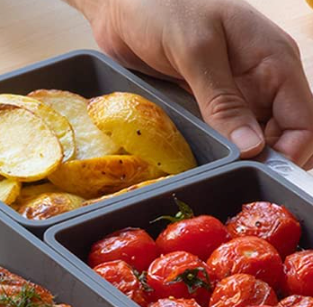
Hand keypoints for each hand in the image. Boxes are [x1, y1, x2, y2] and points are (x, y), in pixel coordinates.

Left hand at [66, 0, 312, 166]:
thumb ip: (223, 99)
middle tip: (234, 179)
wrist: (121, 3)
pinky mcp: (206, 102)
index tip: (262, 175)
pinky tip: (204, 162)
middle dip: (266, 161)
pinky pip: (223, 133)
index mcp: (274, 60)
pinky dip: (218, 149)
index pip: (305, 118)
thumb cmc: (162, 7)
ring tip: (217, 175)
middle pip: (282, 135)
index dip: (292, 153)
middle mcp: (261, 79)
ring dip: (240, 159)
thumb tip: (252, 147)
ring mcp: (234, 92)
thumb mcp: (195, 50)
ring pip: (252, 138)